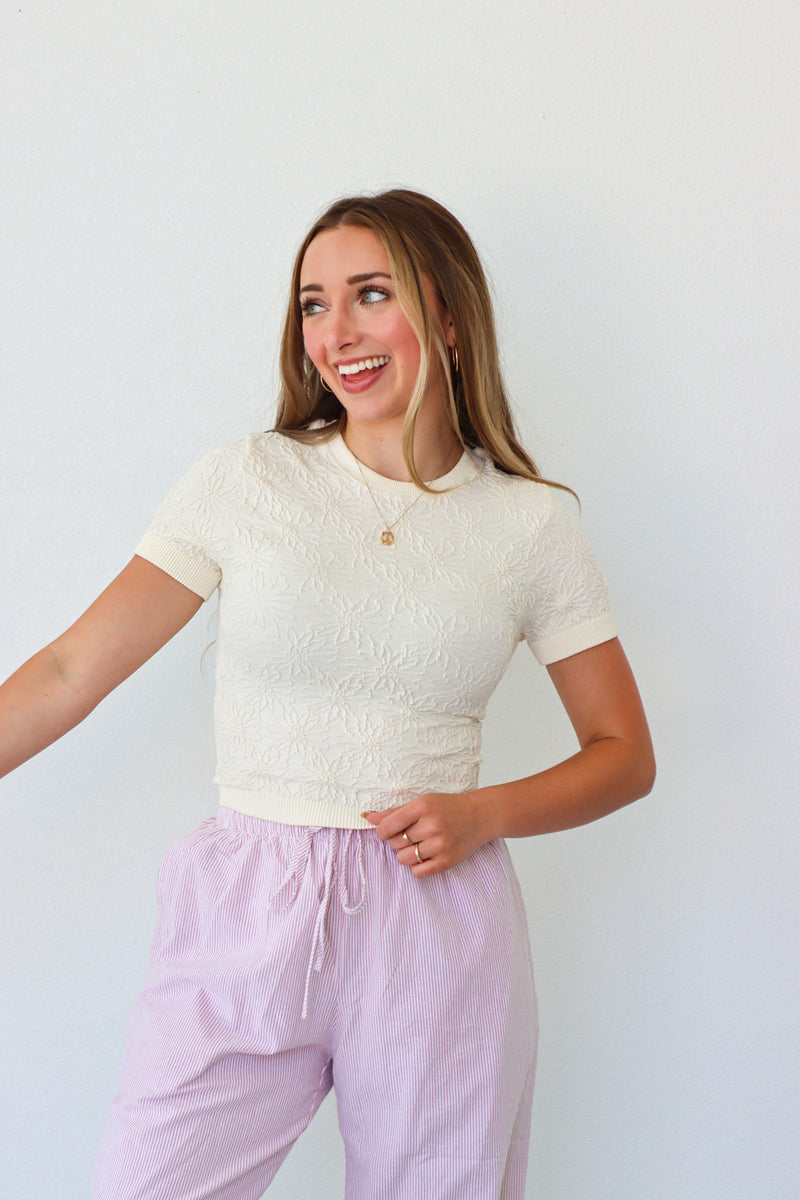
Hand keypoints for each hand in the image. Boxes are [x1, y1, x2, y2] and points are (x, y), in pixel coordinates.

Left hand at [362, 791, 493, 877]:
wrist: (480, 816)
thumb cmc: (447, 807)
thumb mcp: (422, 803)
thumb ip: (394, 812)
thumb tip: (367, 818)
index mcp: (422, 807)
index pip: (388, 826)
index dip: (381, 831)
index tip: (386, 831)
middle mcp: (432, 825)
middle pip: (395, 843)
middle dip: (397, 841)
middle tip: (410, 834)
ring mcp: (440, 844)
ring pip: (403, 859)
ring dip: (406, 854)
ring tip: (418, 845)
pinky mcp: (447, 861)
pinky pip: (418, 872)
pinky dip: (417, 866)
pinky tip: (425, 855)